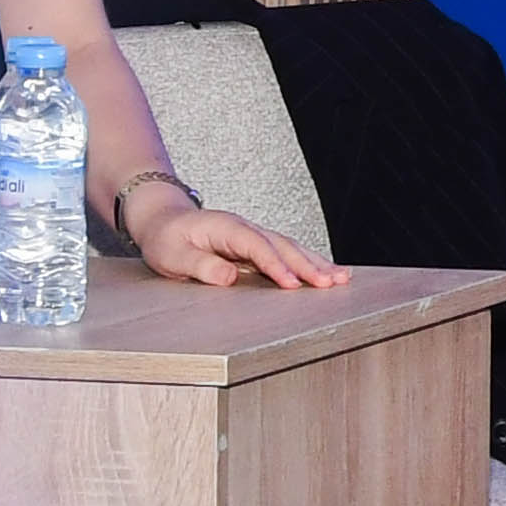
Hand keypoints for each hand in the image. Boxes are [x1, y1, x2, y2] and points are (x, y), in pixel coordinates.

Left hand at [103, 172, 342, 289]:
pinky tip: (326, 271)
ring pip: (290, 248)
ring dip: (316, 263)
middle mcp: (246, 229)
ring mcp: (253, 236)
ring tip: (341, 278)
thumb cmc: (166, 238)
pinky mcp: (256, 246)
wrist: (164, 219)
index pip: (256, 247)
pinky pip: (286, 253)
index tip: (293, 285)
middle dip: (308, 265)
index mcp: (226, 228)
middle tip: (331, 282)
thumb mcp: (172, 255)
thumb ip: (200, 265)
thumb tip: (229, 277)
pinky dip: (308, 262)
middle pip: (282, 246)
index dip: (276, 266)